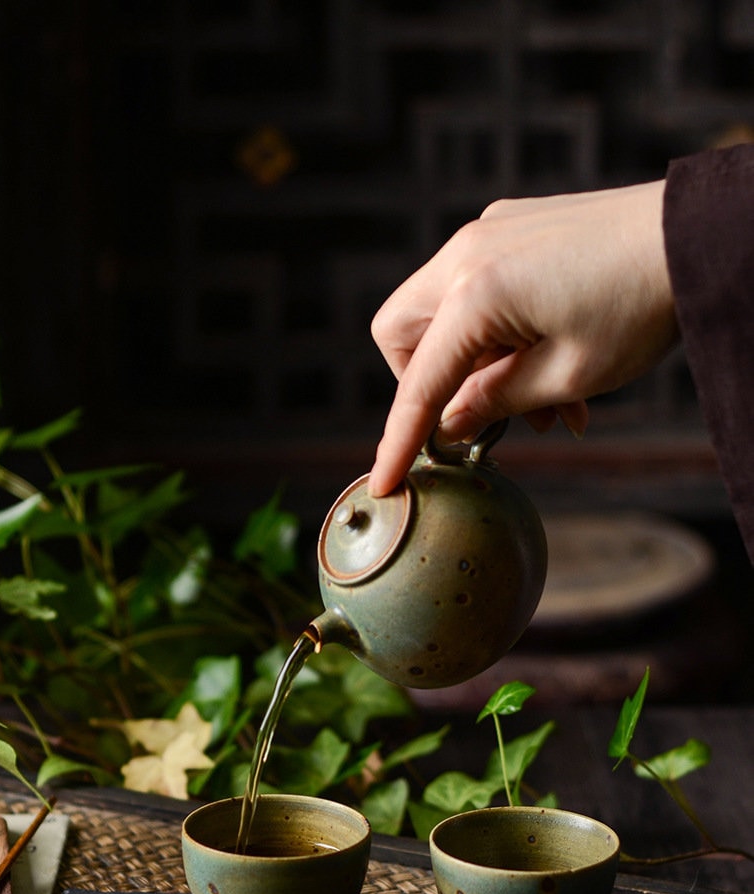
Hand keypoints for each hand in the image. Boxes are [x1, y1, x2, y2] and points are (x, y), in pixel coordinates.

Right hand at [368, 181, 678, 494]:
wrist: (695, 233)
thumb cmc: (640, 305)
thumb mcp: (569, 374)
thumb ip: (496, 402)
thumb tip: (449, 423)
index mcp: (475, 293)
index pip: (419, 382)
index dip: (399, 439)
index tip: (383, 481)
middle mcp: (468, 253)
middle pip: (403, 332)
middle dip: (428, 383)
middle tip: (483, 416)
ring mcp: (489, 233)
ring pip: (445, 314)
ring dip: (481, 366)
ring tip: (552, 409)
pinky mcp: (514, 228)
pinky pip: (480, 290)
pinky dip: (502, 334)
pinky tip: (556, 363)